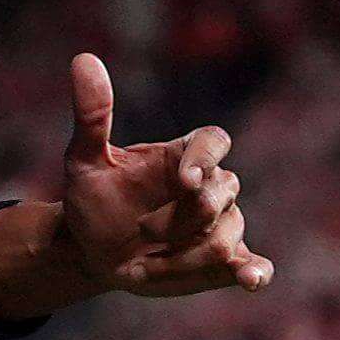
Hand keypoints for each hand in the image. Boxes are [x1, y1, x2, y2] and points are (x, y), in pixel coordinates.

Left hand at [49, 50, 271, 300]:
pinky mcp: (223, 263)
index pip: (213, 142)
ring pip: (224, 238)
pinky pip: (252, 265)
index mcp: (183, 156)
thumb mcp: (83, 159)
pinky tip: (251, 279)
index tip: (185, 181)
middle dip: (179, 220)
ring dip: (181, 258)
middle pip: (219, 195)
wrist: (92, 250)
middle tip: (139, 233)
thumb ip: (92, 115)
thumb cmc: (92, 199)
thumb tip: (83, 59)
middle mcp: (210, 187)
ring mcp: (219, 225)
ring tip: (140, 267)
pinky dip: (256, 272)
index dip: (206, 159)